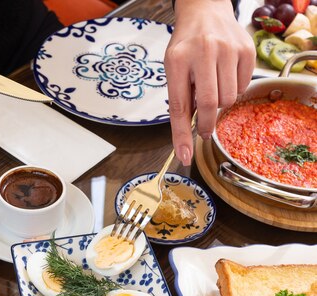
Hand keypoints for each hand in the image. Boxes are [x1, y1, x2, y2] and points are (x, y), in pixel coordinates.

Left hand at [164, 0, 255, 164]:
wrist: (205, 11)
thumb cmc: (186, 46)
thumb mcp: (173, 68)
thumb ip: (181, 99)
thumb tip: (187, 138)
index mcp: (177, 60)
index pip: (179, 107)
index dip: (182, 136)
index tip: (185, 156)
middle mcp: (203, 51)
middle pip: (209, 105)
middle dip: (206, 124)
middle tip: (204, 129)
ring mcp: (227, 49)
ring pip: (228, 99)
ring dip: (220, 103)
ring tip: (212, 86)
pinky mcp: (246, 49)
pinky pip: (242, 87)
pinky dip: (233, 89)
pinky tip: (225, 75)